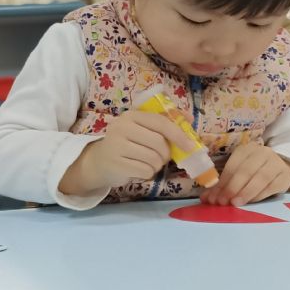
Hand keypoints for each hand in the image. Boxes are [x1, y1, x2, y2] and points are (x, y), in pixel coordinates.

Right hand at [59, 110, 197, 195]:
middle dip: (166, 154)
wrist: (99, 161)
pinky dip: (148, 173)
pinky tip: (139, 170)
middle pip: (159, 143)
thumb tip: (190, 118)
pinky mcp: (116, 164)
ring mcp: (116, 146)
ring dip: (157, 165)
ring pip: (154, 159)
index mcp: (131, 116)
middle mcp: (121, 128)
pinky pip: (145, 171)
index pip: (160, 122)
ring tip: (148, 164)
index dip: (178, 134)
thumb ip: (165, 122)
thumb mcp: (142, 129)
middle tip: (162, 158)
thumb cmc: (126, 144)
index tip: (190, 146)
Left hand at [200, 143, 289, 205]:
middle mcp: (262, 153)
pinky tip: (250, 202)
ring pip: (260, 178)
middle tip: (223, 202)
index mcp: (246, 150)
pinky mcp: (285, 176)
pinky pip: (271, 186)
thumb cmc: (254, 173)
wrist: (281, 171)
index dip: (222, 183)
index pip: (232, 166)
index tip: (213, 198)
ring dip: (246, 192)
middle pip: (245, 171)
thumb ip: (223, 185)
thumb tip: (206, 198)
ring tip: (235, 203)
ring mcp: (276, 163)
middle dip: (232, 188)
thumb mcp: (238, 174)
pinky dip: (259, 195)